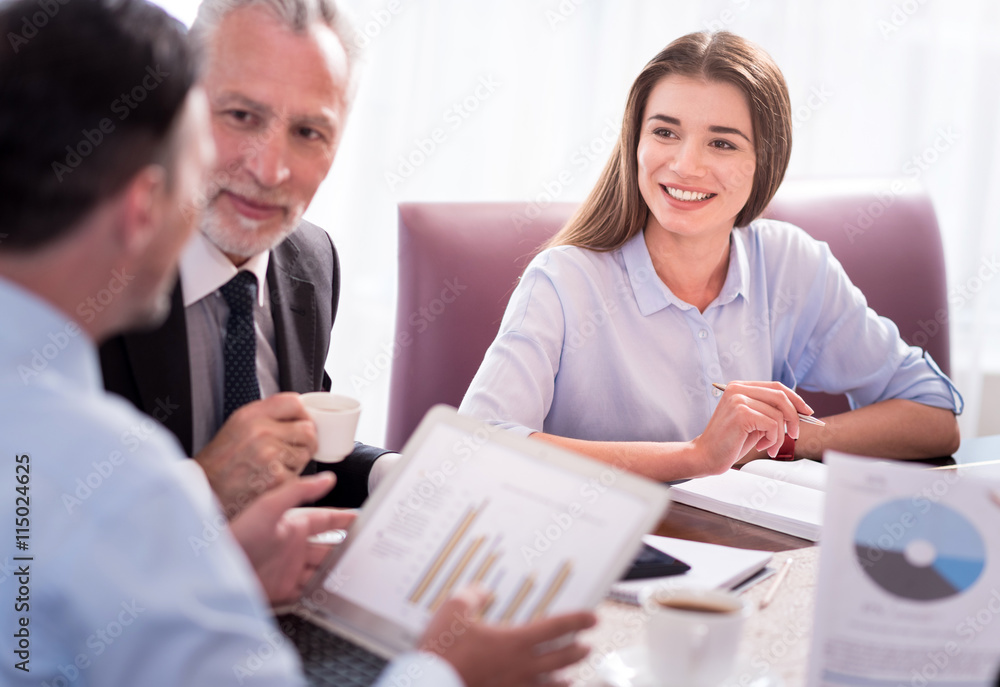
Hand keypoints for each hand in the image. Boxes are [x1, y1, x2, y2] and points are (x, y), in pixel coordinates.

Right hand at [195, 393, 317, 514]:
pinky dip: (288, 481)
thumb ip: (267, 416)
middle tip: (289, 451)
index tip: (299, 425)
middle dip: (304, 443)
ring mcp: (268, 455)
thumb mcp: (238, 425)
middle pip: (308, 430)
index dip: (303, 415)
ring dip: (296, 463)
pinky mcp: (275, 478)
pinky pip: (298, 476)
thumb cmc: (221, 462)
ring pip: (305, 454)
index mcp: (251, 415)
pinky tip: (270, 480)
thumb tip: (300, 414)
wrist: (205, 492)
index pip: (295, 403)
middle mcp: (260, 432)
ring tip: (275, 467)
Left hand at [230, 472, 356, 604]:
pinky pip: (309, 592)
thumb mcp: (269, 506)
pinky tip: (334, 593)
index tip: (363, 519)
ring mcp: (290, 569)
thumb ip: (299, 490)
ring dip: (337, 571)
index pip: (327, 519)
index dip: (346, 518)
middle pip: (329, 548)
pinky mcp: (283, 590)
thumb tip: (328, 478)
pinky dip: (322, 592)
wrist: (215, 573)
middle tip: (368, 551)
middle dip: (347, 548)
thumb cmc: (238, 535)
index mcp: (294, 525)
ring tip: (358, 574)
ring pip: (323, 570)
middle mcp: (294, 546)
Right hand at [419, 587, 595, 686]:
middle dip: (578, 651)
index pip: (556, 628)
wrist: (430, 686)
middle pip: (562, 658)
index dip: (578, 621)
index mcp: (515, 642)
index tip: (593, 618)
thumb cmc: (443, 652)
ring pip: (552, 685)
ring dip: (565, 678)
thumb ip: (473, 595)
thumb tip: (483, 590)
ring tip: (571, 676)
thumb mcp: (454, 610)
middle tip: (587, 646)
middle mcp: (522, 667)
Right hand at [692, 381, 812, 475]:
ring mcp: (738, 400)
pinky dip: (773, 440)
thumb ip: (769, 412)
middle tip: (794, 435)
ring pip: (779, 415)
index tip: (807, 412)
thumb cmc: (729, 442)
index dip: (795, 399)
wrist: (705, 456)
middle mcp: (737, 389)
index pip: (776, 387)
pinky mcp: (741, 414)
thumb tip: (799, 410)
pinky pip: (772, 425)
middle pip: (781, 396)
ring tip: (769, 447)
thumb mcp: (753, 422)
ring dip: (780, 436)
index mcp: (739, 387)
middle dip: (794, 417)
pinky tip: (762, 447)